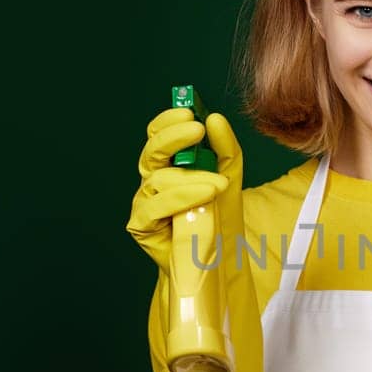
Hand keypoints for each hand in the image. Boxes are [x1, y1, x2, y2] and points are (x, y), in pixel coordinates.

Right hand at [127, 107, 230, 272]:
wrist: (218, 260)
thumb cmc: (218, 215)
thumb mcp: (229, 175)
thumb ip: (224, 148)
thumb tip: (215, 118)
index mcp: (168, 164)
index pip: (158, 134)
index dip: (168, 120)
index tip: (188, 111)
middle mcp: (152, 180)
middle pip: (152, 151)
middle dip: (173, 137)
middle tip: (197, 129)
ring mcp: (145, 202)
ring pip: (159, 179)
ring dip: (191, 177)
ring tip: (220, 183)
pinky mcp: (142, 225)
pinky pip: (155, 207)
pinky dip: (182, 198)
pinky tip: (206, 195)